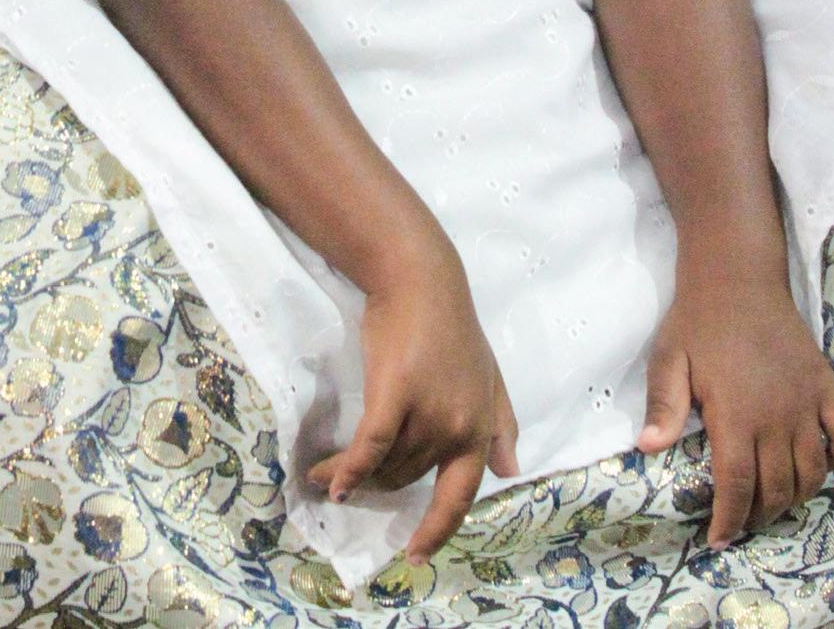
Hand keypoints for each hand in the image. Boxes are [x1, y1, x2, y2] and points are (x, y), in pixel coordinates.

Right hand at [310, 225, 518, 560]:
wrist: (419, 279)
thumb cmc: (451, 325)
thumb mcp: (488, 376)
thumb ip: (500, 424)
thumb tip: (509, 472)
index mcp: (479, 429)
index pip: (460, 499)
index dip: (437, 531)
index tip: (415, 555)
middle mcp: (458, 428)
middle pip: (408, 479)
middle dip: (375, 488)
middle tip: (346, 485)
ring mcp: (428, 412)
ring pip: (385, 465)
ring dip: (351, 477)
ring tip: (324, 474)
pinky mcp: (394, 394)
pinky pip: (368, 447)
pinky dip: (348, 470)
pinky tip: (330, 480)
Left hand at [640, 270, 833, 546]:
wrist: (737, 274)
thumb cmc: (697, 319)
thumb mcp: (669, 359)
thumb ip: (663, 406)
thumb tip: (647, 449)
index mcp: (735, 416)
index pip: (738, 486)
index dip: (730, 520)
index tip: (719, 539)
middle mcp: (777, 418)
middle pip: (777, 488)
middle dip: (760, 515)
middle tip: (744, 522)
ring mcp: (806, 403)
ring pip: (813, 472)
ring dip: (798, 496)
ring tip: (777, 501)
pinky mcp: (827, 385)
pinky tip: (825, 465)